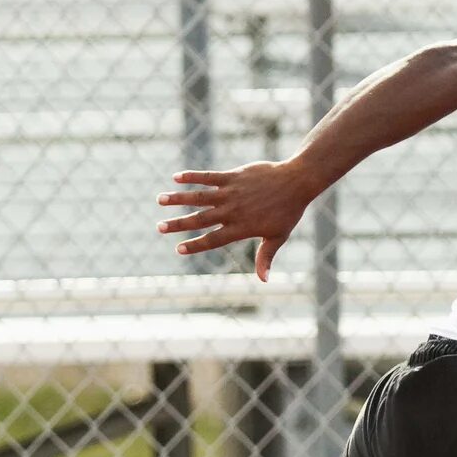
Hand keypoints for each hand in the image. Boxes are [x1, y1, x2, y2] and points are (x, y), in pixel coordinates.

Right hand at [157, 160, 316, 279]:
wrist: (296, 182)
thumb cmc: (288, 211)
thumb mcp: (277, 236)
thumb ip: (265, 256)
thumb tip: (263, 280)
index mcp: (241, 228)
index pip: (213, 240)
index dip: (195, 245)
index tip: (178, 248)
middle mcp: (232, 211)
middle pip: (200, 220)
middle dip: (178, 224)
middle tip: (160, 227)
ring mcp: (231, 192)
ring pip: (199, 197)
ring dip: (178, 198)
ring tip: (160, 200)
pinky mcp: (233, 176)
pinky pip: (209, 176)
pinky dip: (192, 176)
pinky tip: (176, 177)